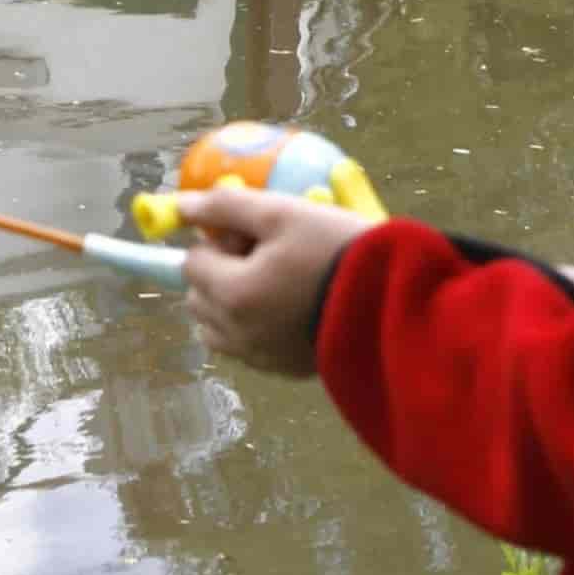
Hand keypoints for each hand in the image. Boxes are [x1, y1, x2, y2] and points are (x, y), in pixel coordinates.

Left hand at [178, 187, 373, 377]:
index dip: (217, 242)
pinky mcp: (284, 369)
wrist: (393, 305)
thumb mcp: (282, 213)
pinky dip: (253, 326)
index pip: (191, 263)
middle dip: (219, 272)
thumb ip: (226, 206)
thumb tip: (180, 205)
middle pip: (199, 297)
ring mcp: (260, 356)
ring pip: (218, 328)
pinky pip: (247, 347)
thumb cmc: (337, 251)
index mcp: (232, 294)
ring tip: (276, 282)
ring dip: (231, 302)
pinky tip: (290, 307)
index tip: (253, 235)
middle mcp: (238, 332)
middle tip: (266, 254)